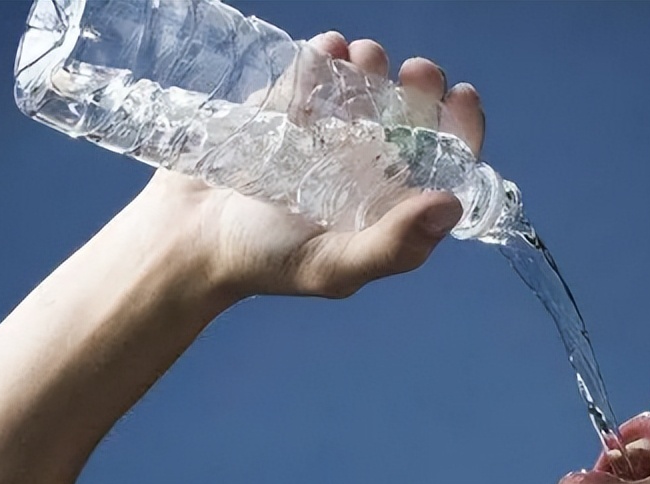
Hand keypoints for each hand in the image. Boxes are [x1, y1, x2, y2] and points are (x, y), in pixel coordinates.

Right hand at [136, 32, 486, 303]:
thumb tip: (450, 206)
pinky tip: (327, 51)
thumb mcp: (334, 266)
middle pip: (413, 113)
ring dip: (374, 64)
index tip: (459, 97)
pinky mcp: (289, 104)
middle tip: (414, 72)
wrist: (189, 236)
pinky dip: (327, 55)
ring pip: (369, 83)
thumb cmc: (266, 262)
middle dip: (420, 86)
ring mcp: (329, 132)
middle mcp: (369, 167)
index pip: (444, 161)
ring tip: (362, 58)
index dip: (460, 128)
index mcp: (391, 205)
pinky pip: (318, 69)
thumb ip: (394, 245)